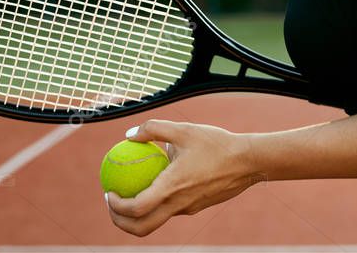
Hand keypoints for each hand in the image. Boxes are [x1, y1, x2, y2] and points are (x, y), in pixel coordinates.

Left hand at [105, 119, 265, 236]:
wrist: (248, 161)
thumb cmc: (216, 143)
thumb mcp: (184, 129)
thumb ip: (154, 129)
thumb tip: (129, 134)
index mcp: (173, 187)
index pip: (136, 208)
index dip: (116, 206)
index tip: (108, 193)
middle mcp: (179, 204)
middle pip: (142, 228)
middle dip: (120, 222)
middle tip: (113, 203)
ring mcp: (189, 209)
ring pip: (157, 220)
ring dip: (138, 214)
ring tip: (131, 192)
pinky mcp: (197, 207)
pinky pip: (172, 209)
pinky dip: (158, 202)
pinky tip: (160, 181)